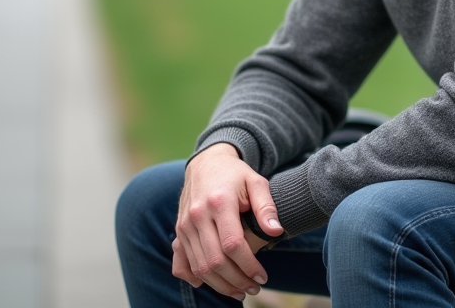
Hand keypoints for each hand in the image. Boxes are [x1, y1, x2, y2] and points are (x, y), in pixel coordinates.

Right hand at [172, 143, 284, 299]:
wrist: (206, 163)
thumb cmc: (236, 174)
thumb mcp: (256, 182)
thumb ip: (266, 206)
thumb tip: (276, 231)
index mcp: (219, 202)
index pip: (233, 244)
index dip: (248, 265)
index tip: (262, 276)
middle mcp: (197, 215)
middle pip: (214, 260)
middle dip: (236, 280)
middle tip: (254, 288)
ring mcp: (185, 225)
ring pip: (199, 266)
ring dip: (220, 284)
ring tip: (239, 291)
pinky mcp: (179, 231)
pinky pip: (180, 263)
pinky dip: (193, 278)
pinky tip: (210, 284)